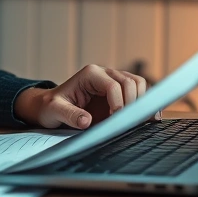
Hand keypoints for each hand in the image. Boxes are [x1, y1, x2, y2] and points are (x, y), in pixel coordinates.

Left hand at [13, 65, 150, 129]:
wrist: (50, 107)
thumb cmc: (51, 107)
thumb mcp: (54, 111)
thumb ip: (69, 115)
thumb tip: (86, 121)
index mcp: (90, 74)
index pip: (113, 85)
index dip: (118, 103)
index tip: (115, 120)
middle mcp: (104, 73)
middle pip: (130, 82)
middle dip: (132, 103)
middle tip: (128, 123)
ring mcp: (113, 81)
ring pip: (138, 84)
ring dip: (141, 102)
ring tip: (138, 121)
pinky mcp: (119, 92)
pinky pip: (138, 93)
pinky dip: (144, 104)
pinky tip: (147, 118)